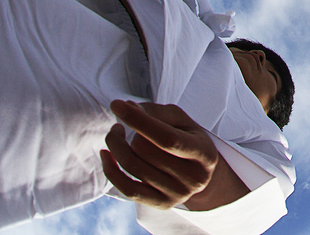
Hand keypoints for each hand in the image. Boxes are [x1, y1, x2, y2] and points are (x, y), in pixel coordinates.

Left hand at [101, 101, 247, 211]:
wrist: (200, 176)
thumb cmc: (188, 140)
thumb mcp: (182, 121)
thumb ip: (158, 113)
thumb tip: (128, 108)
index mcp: (203, 152)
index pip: (166, 138)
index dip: (139, 121)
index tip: (118, 105)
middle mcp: (193, 177)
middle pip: (145, 151)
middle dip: (127, 132)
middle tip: (120, 122)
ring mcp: (177, 194)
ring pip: (133, 168)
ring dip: (116, 146)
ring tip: (114, 134)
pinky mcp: (162, 204)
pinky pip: (127, 189)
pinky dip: (111, 170)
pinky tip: (106, 154)